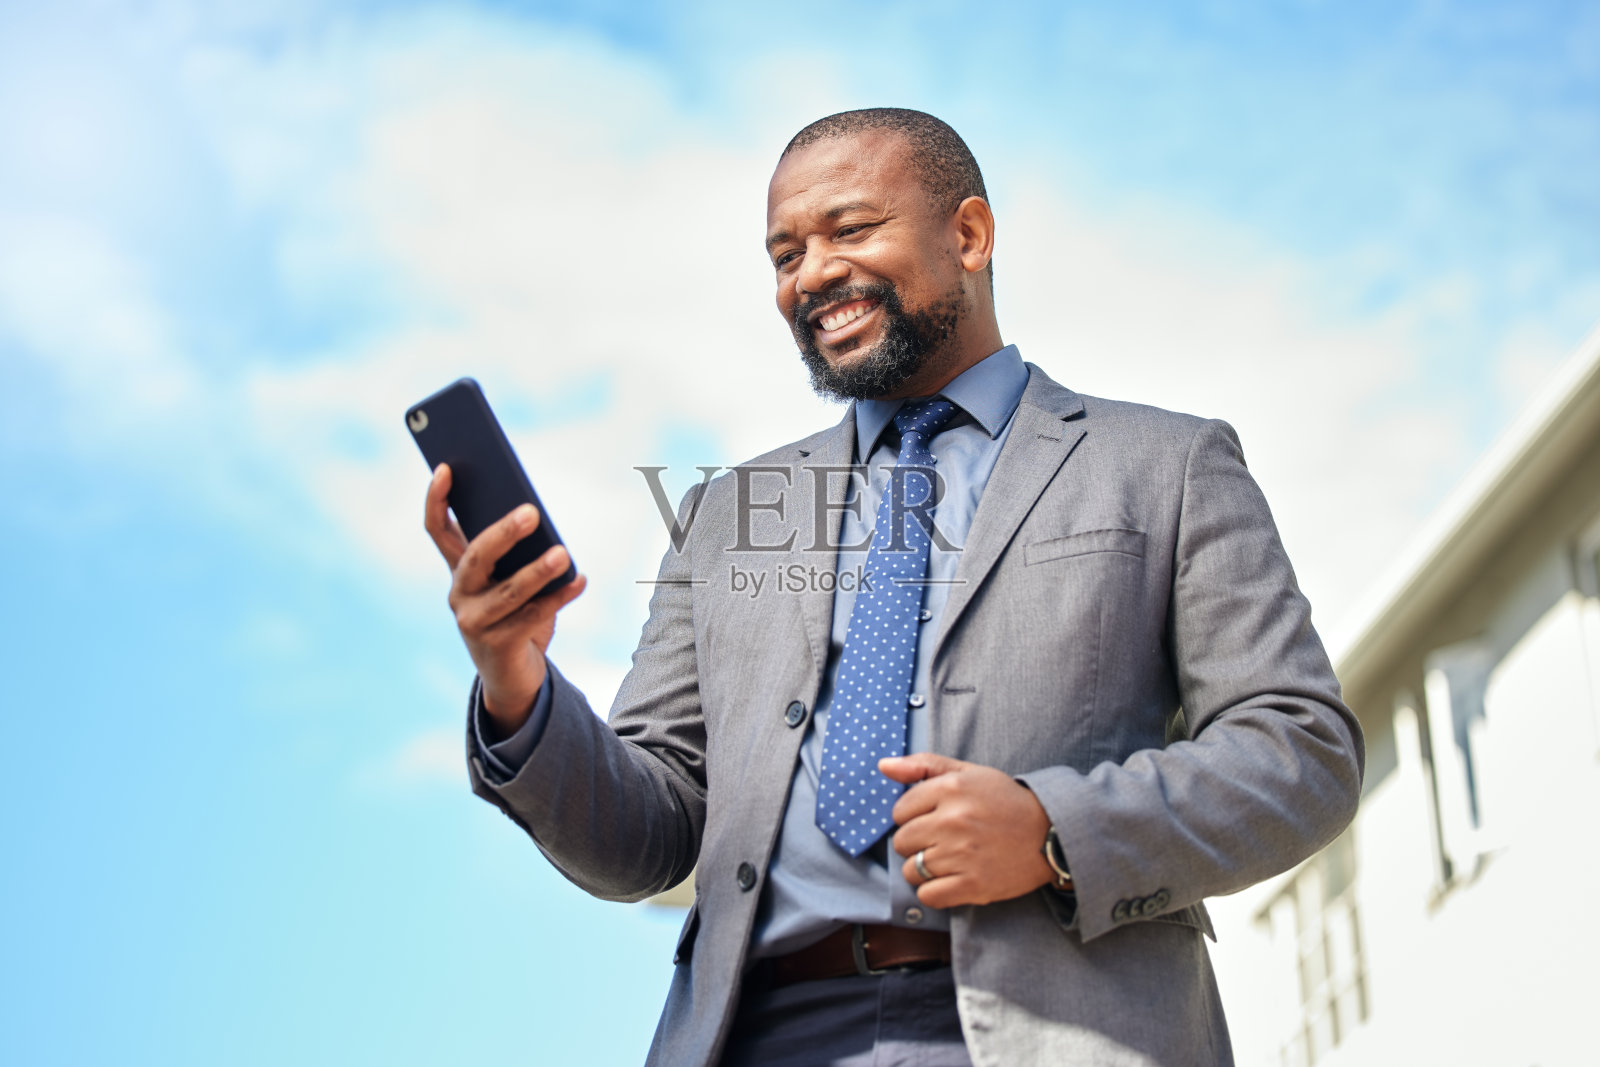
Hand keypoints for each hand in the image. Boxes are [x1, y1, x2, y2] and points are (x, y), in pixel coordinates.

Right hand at [424, 463, 586, 736]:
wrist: (512, 674)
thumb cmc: (515, 613)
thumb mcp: (510, 578)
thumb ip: (516, 553)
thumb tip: (538, 520)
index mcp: (459, 569)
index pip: (437, 529)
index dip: (436, 500)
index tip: (445, 468)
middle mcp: (459, 593)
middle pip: (475, 556)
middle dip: (502, 533)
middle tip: (531, 512)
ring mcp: (474, 621)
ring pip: (507, 591)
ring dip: (537, 571)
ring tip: (562, 553)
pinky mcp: (498, 645)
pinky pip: (533, 616)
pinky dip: (559, 597)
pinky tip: (580, 580)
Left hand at [883, 753, 1054, 908]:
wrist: (1050, 834)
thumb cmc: (1004, 801)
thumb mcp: (967, 773)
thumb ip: (923, 765)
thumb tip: (883, 765)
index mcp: (950, 789)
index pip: (899, 811)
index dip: (912, 816)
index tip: (933, 818)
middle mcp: (953, 821)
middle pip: (901, 842)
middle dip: (915, 842)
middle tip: (941, 840)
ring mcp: (962, 856)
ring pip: (911, 870)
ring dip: (923, 868)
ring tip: (947, 860)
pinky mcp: (973, 886)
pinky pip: (928, 896)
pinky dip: (934, 891)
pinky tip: (950, 879)